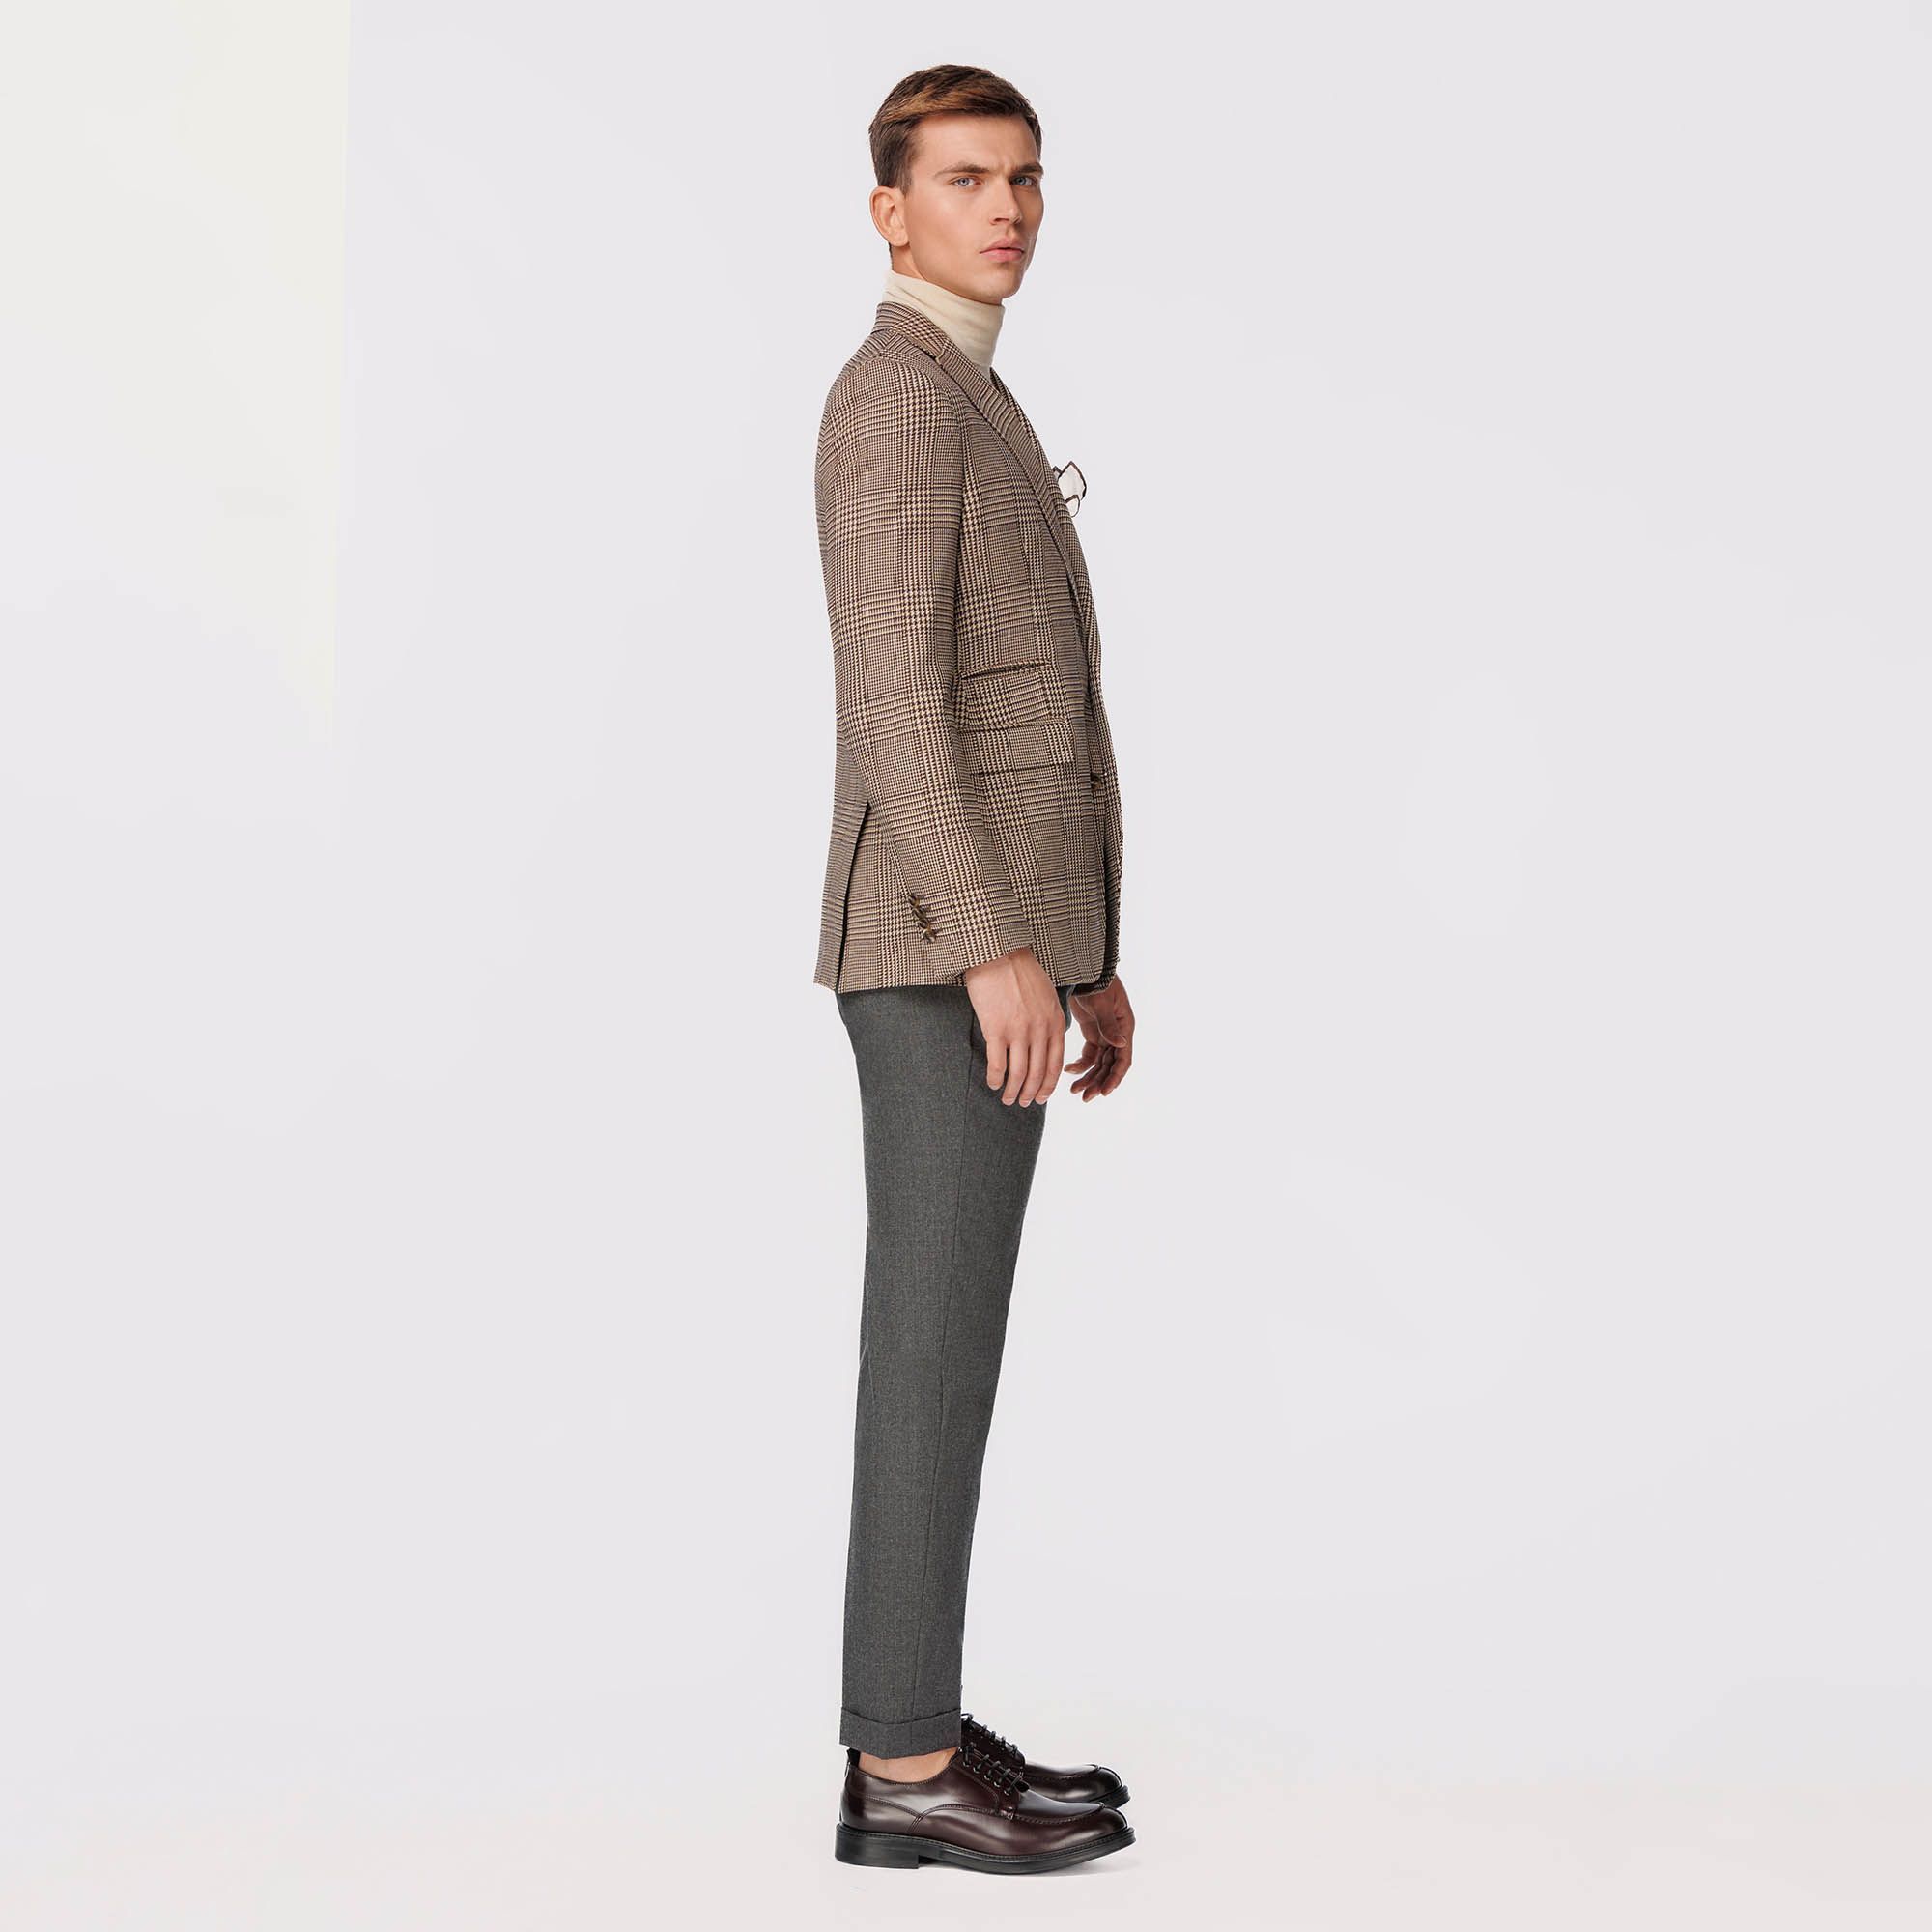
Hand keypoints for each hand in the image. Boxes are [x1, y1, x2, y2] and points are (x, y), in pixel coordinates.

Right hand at [962, 946, 1064, 1106]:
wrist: (998, 954)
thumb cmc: (1020, 972)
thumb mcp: (1046, 995)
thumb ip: (1049, 1019)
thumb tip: (1047, 1041)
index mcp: (1055, 1022)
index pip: (1055, 1063)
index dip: (1049, 1085)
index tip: (1043, 1097)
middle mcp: (1040, 1030)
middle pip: (1037, 1073)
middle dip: (1031, 1093)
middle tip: (1024, 1103)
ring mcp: (1019, 1031)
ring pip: (1018, 1074)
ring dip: (1013, 1091)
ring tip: (1008, 1099)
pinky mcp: (996, 1030)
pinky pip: (997, 1064)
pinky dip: (995, 1079)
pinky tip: (993, 1084)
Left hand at [1067, 975, 1133, 1099]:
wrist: (1084, 969)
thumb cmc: (1097, 983)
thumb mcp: (1103, 1003)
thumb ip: (1109, 1025)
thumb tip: (1120, 1044)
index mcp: (1125, 1028)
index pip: (1123, 1060)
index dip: (1115, 1078)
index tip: (1104, 1092)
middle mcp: (1117, 1035)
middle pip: (1110, 1066)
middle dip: (1098, 1082)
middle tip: (1084, 1097)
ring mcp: (1105, 1035)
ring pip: (1099, 1064)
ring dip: (1088, 1077)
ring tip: (1073, 1090)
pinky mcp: (1092, 1033)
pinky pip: (1089, 1055)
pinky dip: (1080, 1064)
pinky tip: (1068, 1070)